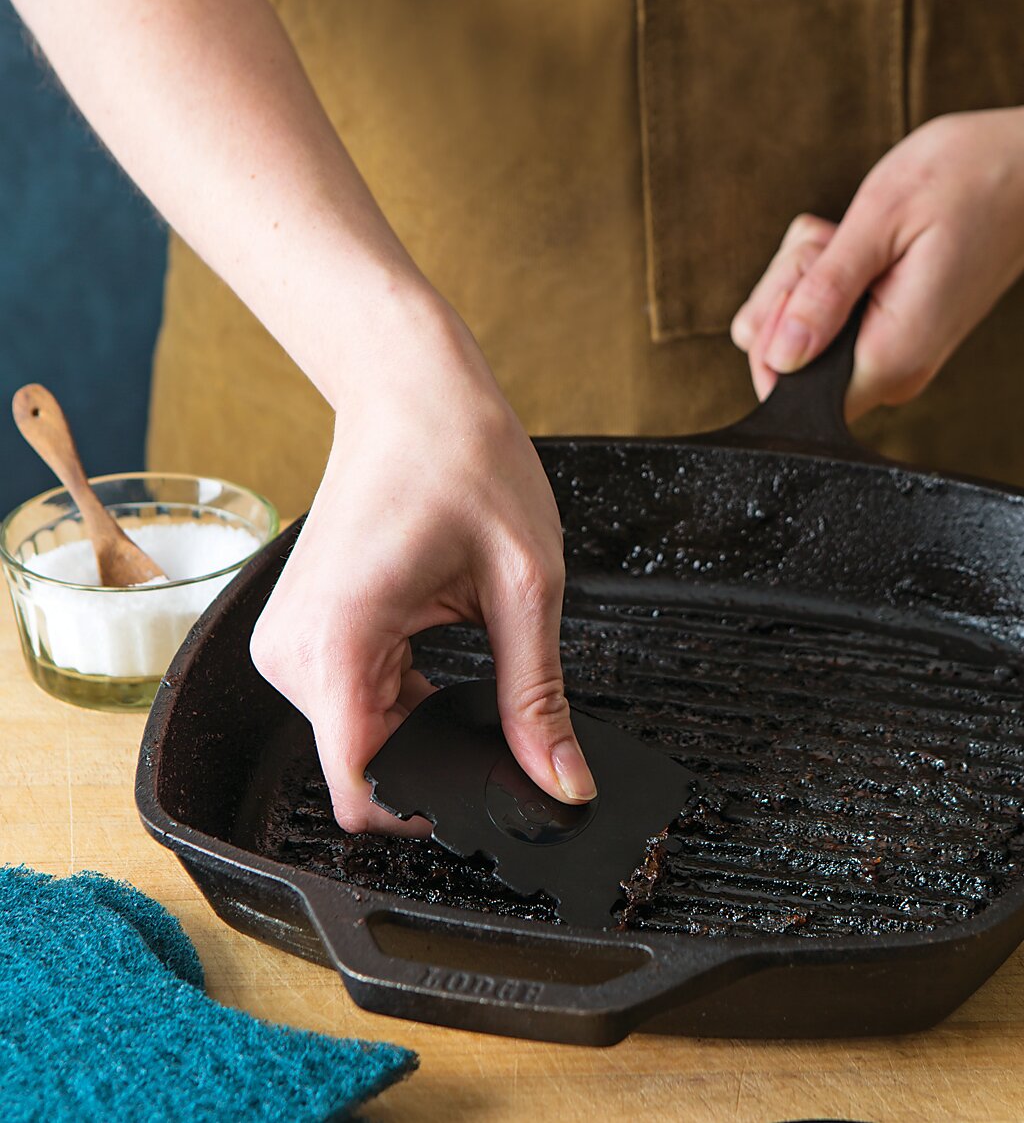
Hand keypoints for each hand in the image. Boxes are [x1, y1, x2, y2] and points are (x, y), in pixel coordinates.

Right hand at [249, 289, 595, 833]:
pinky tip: (436, 635)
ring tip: (464, 634)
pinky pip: (353, 701)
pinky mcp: (299, 633)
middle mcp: (290, 652)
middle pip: (369, 763)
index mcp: (335, 641)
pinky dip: (404, 692)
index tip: (492, 792)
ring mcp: (287, 643)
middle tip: (504, 699)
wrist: (411, 390)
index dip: (431, 808)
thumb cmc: (464, 459)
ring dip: (423, 713)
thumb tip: (561, 783)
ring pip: (363, 735)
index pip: (360, 787)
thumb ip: (538, 699)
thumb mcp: (525, 587)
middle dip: (440, 752)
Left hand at [730, 93, 1023, 418]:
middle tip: (834, 241)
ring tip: (852, 236)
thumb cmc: (972, 177)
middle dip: (787, 292)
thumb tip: (781, 356)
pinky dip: (825, 276)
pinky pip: (827, 320)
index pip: (790, 391)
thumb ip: (825, 292)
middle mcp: (894, 369)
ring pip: (799, 334)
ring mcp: (894, 354)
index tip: (808, 272)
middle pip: (786, 359)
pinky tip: (857, 244)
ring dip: (806, 276)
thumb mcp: (882, 218)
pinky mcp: (891, 334)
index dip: (772, 332)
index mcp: (893, 354)